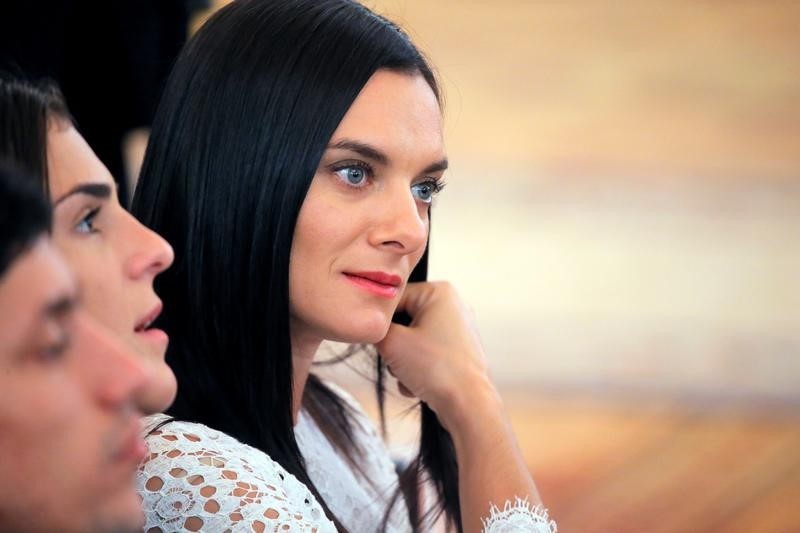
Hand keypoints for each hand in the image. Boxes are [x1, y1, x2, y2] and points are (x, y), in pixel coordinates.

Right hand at [375, 281, 497, 428]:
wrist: (467, 405)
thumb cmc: (438, 369)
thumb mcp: (391, 342)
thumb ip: (374, 329)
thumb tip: (369, 327)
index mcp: (439, 292)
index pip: (392, 298)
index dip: (379, 321)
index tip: (374, 338)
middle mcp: (451, 306)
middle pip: (402, 321)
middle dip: (394, 346)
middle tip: (397, 360)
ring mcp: (456, 330)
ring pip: (411, 341)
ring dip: (403, 362)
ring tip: (411, 375)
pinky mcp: (457, 352)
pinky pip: (425, 355)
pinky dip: (417, 370)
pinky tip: (421, 385)